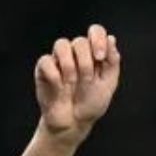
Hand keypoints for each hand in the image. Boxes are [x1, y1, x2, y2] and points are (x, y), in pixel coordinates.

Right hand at [36, 24, 120, 140]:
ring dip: (69, 63)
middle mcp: (76, 54)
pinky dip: (54, 74)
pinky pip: (45, 61)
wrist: (73, 124)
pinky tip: (60, 87)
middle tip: (87, 79)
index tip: (100, 57)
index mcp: (93, 53)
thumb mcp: (108, 84)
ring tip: (72, 82)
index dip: (98, 39)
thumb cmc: (91, 104)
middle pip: (79, 41)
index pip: (95, 31)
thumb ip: (112, 62)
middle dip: (85, 60)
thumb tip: (111, 39)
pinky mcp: (43, 71)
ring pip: (61, 44)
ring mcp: (59, 61)